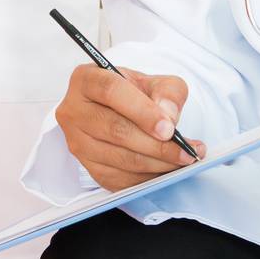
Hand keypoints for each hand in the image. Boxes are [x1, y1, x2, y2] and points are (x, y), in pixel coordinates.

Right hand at [55, 64, 205, 190]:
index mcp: (86, 80)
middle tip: (186, 151)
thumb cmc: (133, 93)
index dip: (142, 111)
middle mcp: (73, 111)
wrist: (118, 110)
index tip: (169, 127)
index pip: (111, 92)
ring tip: (184, 159)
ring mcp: (77, 142)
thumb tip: (169, 116)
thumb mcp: (154, 81)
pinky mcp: (87, 167)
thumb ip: (167, 92)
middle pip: (116, 130)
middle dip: (156, 145)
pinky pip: (120, 179)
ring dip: (157, 163)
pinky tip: (167, 170)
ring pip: (120, 158)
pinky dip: (148, 177)